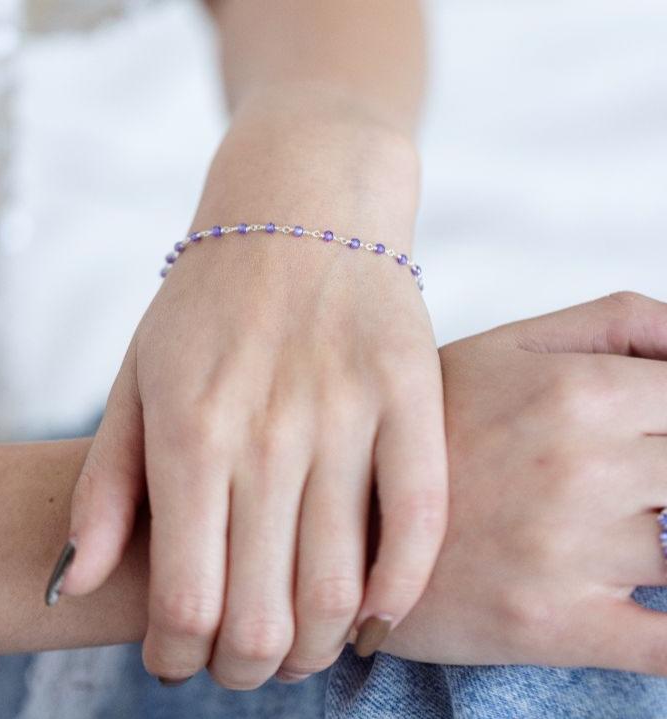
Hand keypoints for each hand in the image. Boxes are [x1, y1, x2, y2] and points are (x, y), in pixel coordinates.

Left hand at [47, 94, 447, 688]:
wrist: (300, 206)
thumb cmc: (211, 300)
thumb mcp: (136, 378)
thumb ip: (103, 484)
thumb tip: (76, 584)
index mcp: (191, 431)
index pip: (185, 601)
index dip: (180, 657)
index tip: (183, 658)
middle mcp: (270, 432)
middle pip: (266, 617)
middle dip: (249, 666)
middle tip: (245, 660)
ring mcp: (348, 414)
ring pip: (342, 588)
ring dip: (320, 646)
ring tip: (304, 641)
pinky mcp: (411, 395)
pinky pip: (419, 521)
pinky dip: (401, 589)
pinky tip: (376, 610)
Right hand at [381, 292, 666, 675]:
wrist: (352, 523)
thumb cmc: (434, 434)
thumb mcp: (508, 347)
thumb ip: (621, 323)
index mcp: (576, 392)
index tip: (655, 440)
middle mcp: (580, 468)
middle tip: (634, 486)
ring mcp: (569, 554)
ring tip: (616, 528)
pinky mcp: (557, 628)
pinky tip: (654, 606)